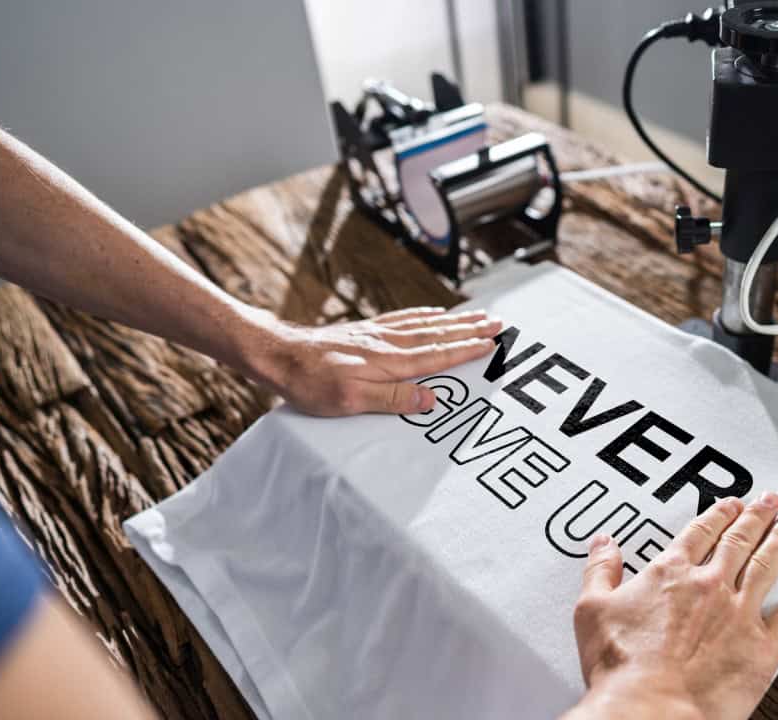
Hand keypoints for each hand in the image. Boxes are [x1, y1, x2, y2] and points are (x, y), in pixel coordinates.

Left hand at [245, 306, 501, 415]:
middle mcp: (388, 343)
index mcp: (390, 362)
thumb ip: (393, 398)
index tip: (492, 342)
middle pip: (438, 334)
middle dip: (469, 329)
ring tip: (477, 315)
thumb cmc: (312, 383)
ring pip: (424, 324)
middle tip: (498, 322)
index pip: (438, 355)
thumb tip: (431, 399)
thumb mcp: (351, 401)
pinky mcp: (364, 331)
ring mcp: (376, 334)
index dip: (467, 349)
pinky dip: (424, 315)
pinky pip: (403, 319)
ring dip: (454, 320)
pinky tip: (433, 313)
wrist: (279, 355)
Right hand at [566, 492, 777, 719]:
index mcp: (671, 573)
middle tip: (770, 501)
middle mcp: (710, 585)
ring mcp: (739, 614)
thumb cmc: (621, 669)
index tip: (730, 504)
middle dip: (757, 517)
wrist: (650, 711)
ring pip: (768, 565)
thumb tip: (603, 545)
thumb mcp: (592, 611)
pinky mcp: (761, 647)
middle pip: (739, 540)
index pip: (700, 533)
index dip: (718, 514)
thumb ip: (600, 571)